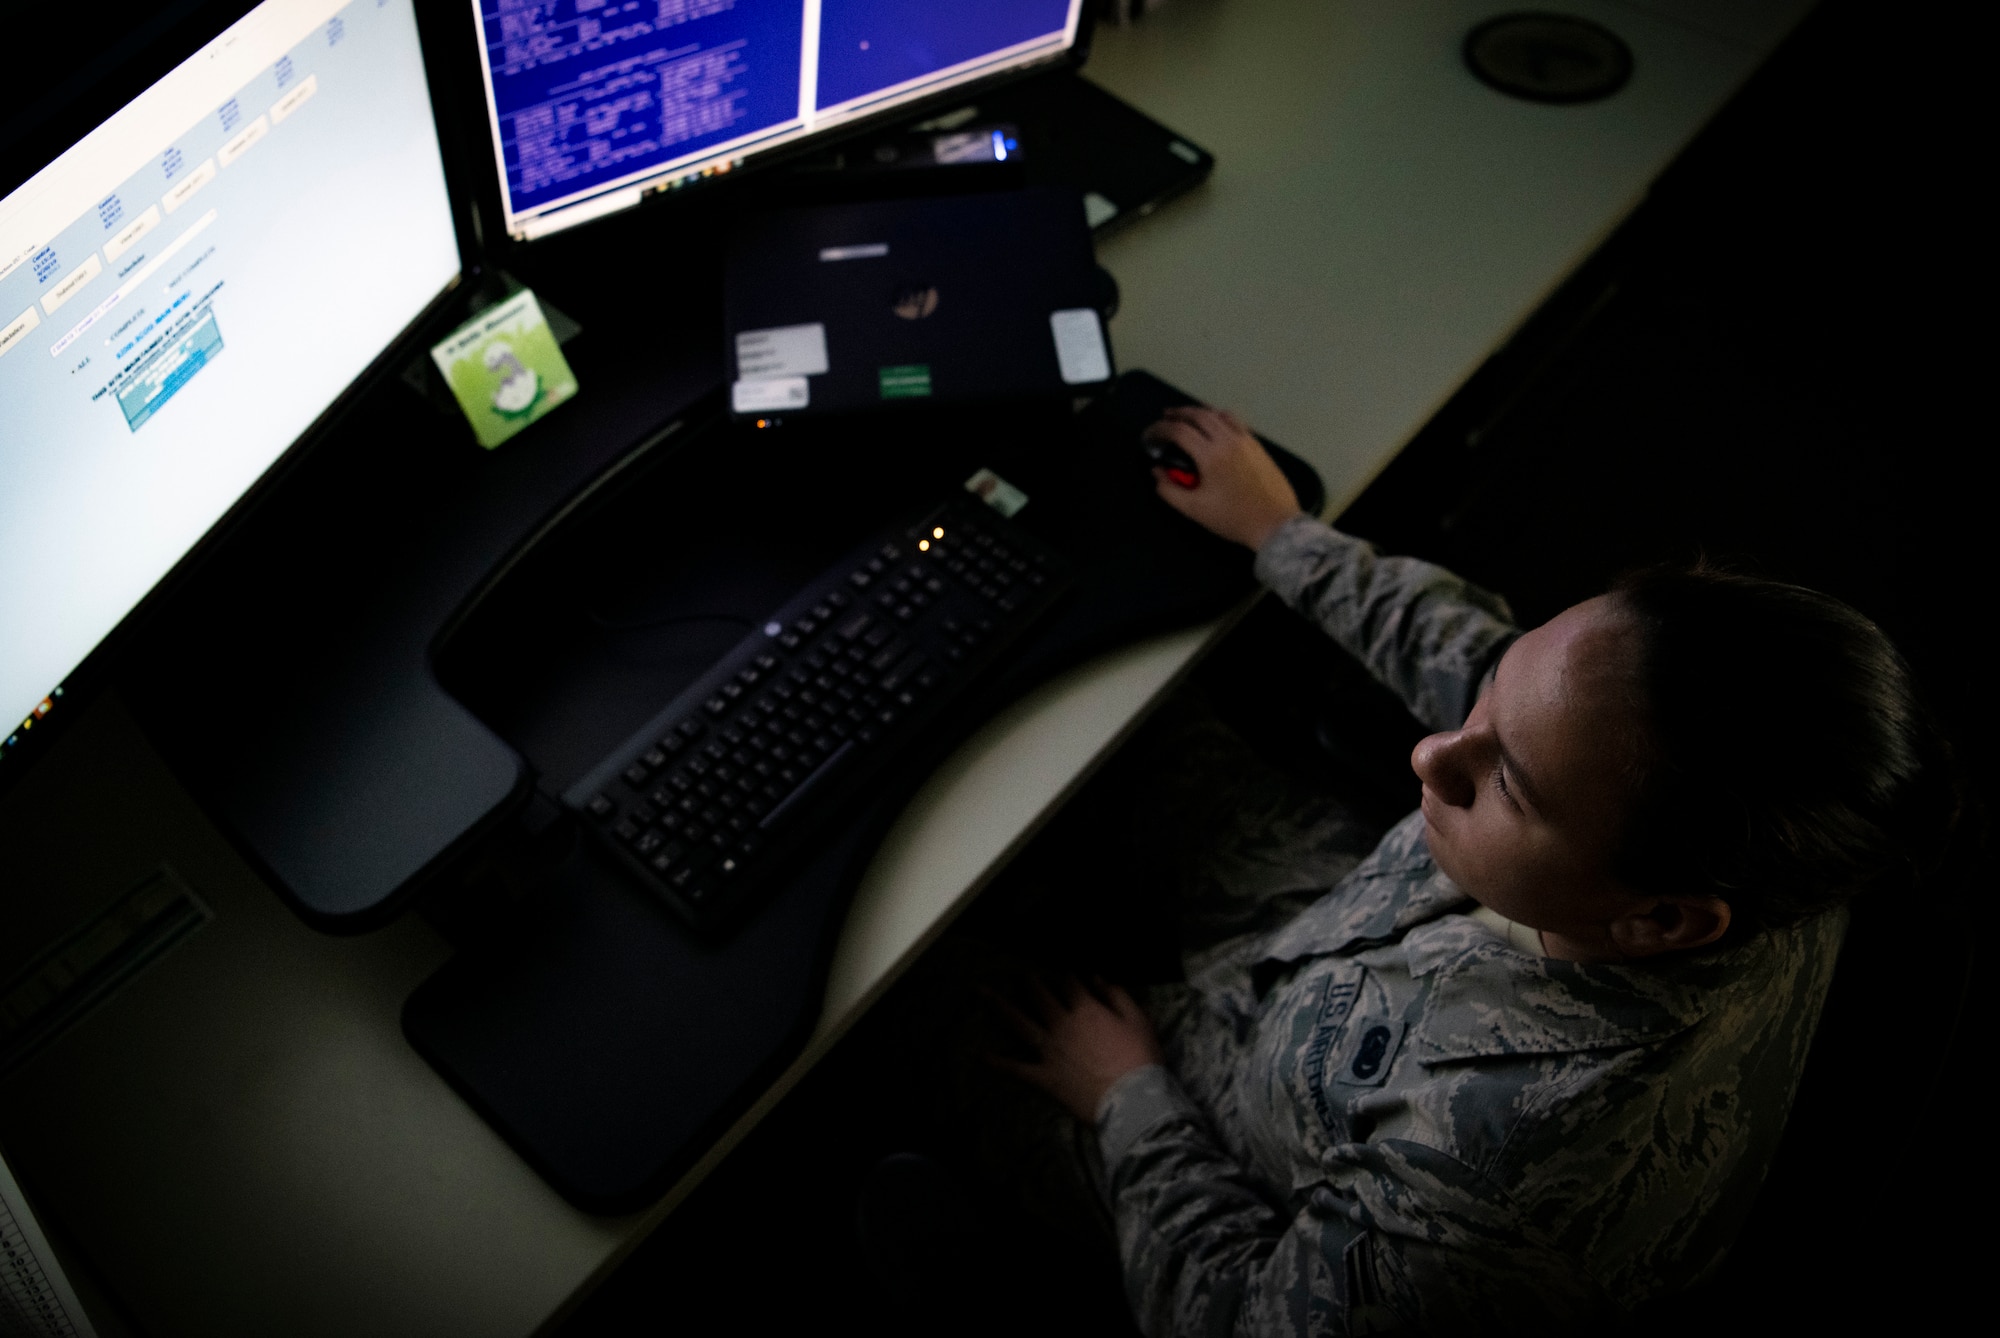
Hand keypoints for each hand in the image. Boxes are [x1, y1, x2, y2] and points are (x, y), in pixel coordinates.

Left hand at [986, 976, 1161, 1122]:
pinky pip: (1017, 1068)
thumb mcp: (1137, 1019)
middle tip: (1018, 973)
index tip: (1061, 971)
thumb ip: (1116, 994)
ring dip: (998, 1006)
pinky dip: (999, 1062)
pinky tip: (981, 1055)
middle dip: (1028, 981)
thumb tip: (1097, 976)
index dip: (1064, 974)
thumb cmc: (1140, 1058)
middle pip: (1039, 996)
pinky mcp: (1045, 1076)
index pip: (1069, 982)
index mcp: (1086, 1009)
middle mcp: (1062, 1025)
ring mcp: (1050, 1051)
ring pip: (1019, 1023)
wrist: (1132, 1100)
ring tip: (981, 992)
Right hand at [1143, 405, 1302, 549]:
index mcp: (1210, 455)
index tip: (1150, 436)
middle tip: (1165, 417)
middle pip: (1198, 415)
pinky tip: (1215, 424)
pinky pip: (1235, 421)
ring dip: (1199, 411)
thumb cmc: (1233, 518)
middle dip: (1178, 414)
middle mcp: (1227, 440)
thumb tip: (1157, 472)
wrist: (1275, 523)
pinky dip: (1219, 417)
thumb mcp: (1195, 509)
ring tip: (1188, 416)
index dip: (1159, 430)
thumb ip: (1169, 489)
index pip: (1179, 431)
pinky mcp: (1257, 445)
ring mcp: (1245, 440)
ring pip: (1218, 414)